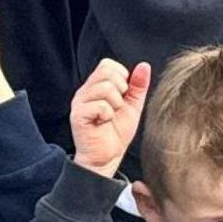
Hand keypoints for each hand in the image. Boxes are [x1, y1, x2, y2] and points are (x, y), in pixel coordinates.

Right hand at [67, 59, 148, 178]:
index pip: (107, 64)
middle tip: (118, 106)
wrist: (106, 157)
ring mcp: (79, 102)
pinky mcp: (78, 115)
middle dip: (121, 88)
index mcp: (96, 86)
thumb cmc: (116, 132)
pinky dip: (108, 115)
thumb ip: (138, 86)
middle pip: (106, 72)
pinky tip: (104, 122)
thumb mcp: (133, 106)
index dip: (122, 76)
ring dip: (116, 103)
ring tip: (111, 115)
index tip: (123, 94)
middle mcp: (85, 91)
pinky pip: (100, 105)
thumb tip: (144, 66)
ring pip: (105, 87)